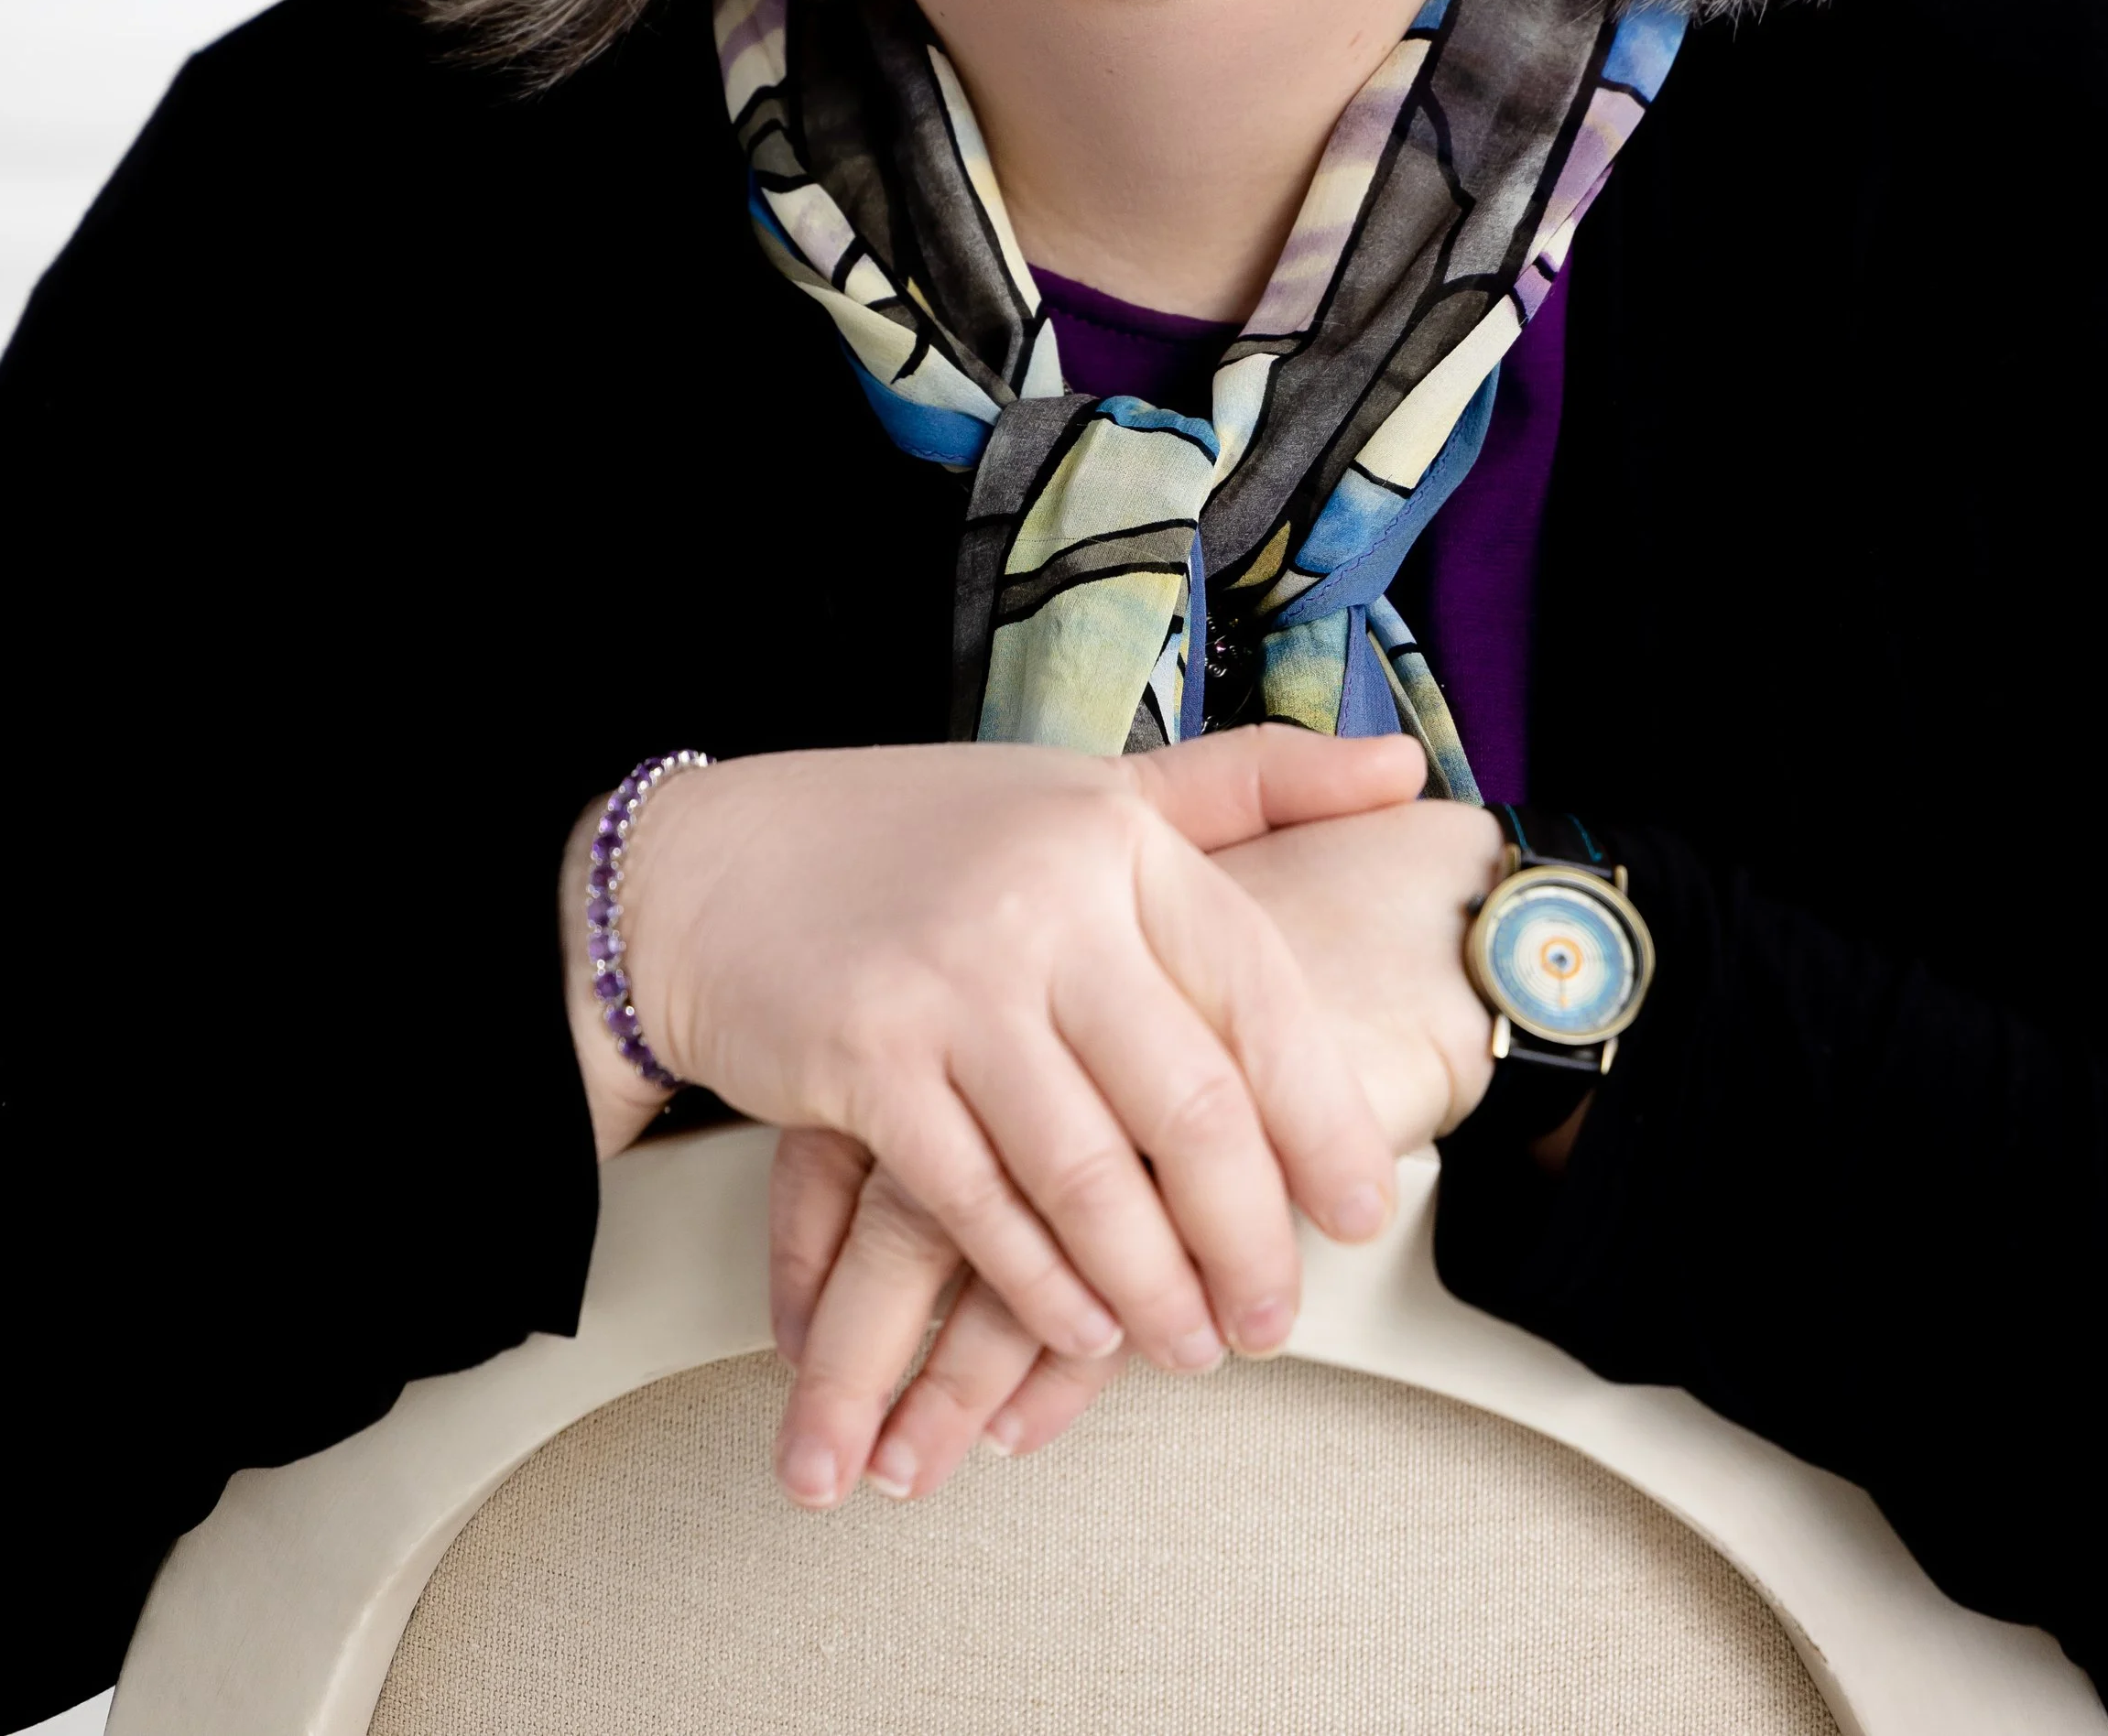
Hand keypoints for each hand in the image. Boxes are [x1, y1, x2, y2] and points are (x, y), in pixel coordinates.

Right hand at [764, 792, 1504, 1505]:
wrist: (704, 869)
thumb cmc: (911, 836)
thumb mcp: (1083, 788)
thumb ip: (1243, 783)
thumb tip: (1403, 765)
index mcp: (1115, 831)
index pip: (1258, 987)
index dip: (1321, 1116)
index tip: (1357, 1207)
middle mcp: (1045, 896)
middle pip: (1190, 1101)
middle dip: (1246, 1235)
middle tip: (1271, 1311)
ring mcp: (953, 978)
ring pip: (1092, 1173)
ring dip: (1153, 1286)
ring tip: (1188, 1341)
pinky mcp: (869, 1061)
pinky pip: (982, 1206)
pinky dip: (1043, 1284)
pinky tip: (1080, 1324)